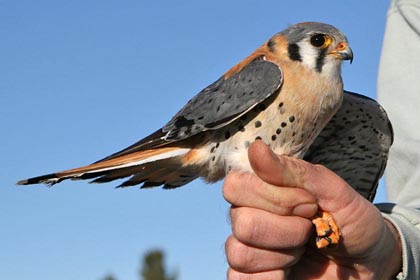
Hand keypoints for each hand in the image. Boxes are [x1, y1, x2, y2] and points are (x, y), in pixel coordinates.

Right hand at [223, 141, 401, 278]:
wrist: (368, 260)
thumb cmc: (350, 220)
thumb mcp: (334, 191)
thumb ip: (295, 171)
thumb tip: (255, 149)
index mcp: (260, 189)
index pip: (237, 186)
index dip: (273, 197)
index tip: (309, 202)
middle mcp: (247, 215)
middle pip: (241, 222)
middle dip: (287, 229)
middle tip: (310, 228)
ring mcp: (248, 247)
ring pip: (240, 253)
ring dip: (282, 255)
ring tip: (302, 250)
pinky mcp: (251, 276)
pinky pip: (240, 279)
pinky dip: (270, 277)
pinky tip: (289, 271)